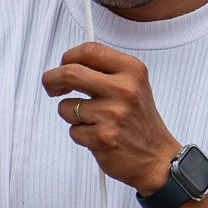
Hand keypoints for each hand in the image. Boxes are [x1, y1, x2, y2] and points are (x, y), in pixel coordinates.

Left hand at [41, 43, 179, 193]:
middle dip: (51, 80)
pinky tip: (99, 136)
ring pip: (67, 106)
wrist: (157, 157)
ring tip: (93, 121)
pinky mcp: (102, 136)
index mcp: (132, 71)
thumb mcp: (135, 85)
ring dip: (72, 116)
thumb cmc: (141, 122)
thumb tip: (70, 63)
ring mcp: (113, 113)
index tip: (63, 65)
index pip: (89, 50)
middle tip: (52, 87)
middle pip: (70, 72)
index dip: (68, 57)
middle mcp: (124, 89)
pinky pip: (73, 131)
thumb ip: (107, 71)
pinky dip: (80, 135)